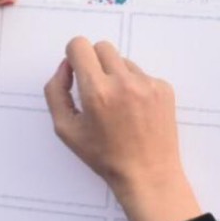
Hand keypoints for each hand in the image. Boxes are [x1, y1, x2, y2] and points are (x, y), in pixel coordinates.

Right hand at [44, 37, 200, 220]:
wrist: (148, 175)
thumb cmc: (103, 156)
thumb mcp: (65, 129)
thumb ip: (56, 91)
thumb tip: (66, 66)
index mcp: (96, 91)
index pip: (79, 45)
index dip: (74, 56)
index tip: (76, 73)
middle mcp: (123, 82)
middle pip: (101, 47)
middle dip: (93, 63)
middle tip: (95, 90)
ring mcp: (147, 83)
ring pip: (122, 61)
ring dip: (115, 75)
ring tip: (118, 106)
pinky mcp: (163, 88)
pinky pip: (141, 74)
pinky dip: (134, 86)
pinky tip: (135, 111)